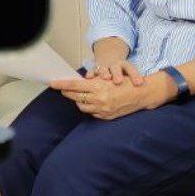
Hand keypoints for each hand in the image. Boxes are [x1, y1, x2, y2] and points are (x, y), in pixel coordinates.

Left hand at [49, 73, 172, 120]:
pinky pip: (92, 113)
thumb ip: (92, 82)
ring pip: (82, 106)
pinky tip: (91, 102)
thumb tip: (78, 82)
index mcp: (98, 87)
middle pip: (75, 96)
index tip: (52, 83)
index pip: (75, 85)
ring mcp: (102, 110)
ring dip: (78, 100)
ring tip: (78, 94)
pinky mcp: (106, 117)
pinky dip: (89, 107)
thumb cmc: (125, 82)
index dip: (62, 84)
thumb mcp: (108, 78)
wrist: (141, 94)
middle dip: (67, 92)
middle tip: (62, 88)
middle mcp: (99, 99)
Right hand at [86, 57, 145, 86]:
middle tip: (119, 81)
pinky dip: (90, 73)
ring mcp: (104, 66)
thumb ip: (137, 80)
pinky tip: (89, 77)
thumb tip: (150, 90)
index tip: (139, 83)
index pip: (131, 69)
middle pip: (116, 68)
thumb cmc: (122, 72)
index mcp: (125, 66)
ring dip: (104, 72)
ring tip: (106, 77)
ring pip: (103, 68)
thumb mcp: (130, 73)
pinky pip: (92, 70)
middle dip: (117, 74)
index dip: (135, 76)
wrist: (108, 59)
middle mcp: (114, 65)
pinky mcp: (94, 69)